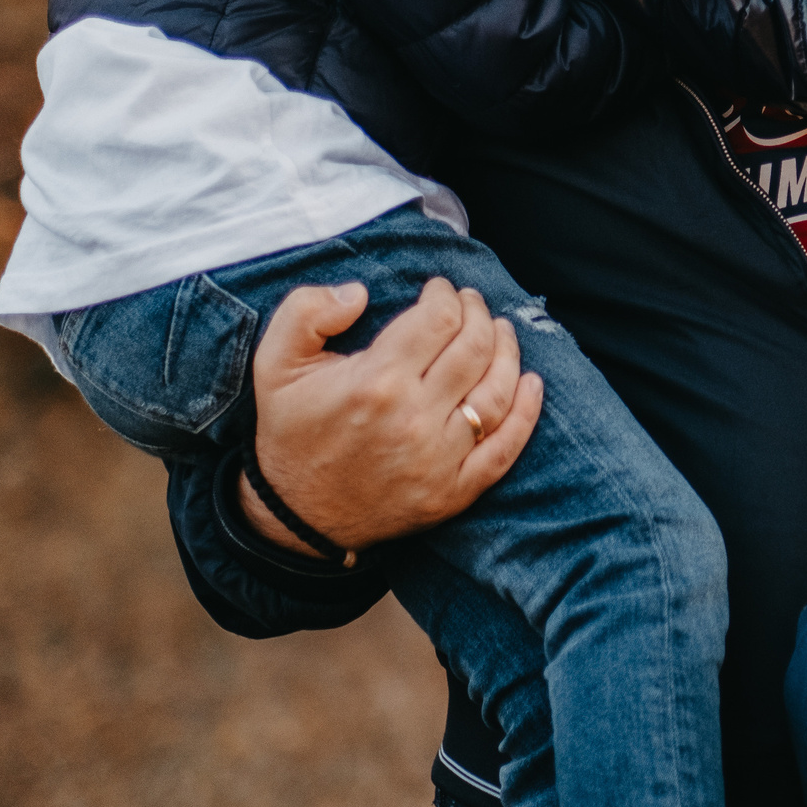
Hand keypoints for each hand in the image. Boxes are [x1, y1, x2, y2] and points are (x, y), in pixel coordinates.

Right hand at [238, 277, 541, 557]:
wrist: (294, 516)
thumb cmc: (290, 432)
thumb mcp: (275, 364)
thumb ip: (306, 312)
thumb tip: (359, 292)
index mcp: (375, 382)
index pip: (438, 319)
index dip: (446, 295)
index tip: (439, 290)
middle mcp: (413, 419)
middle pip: (475, 348)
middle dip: (479, 314)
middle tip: (472, 303)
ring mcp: (438, 460)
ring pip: (497, 392)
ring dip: (508, 352)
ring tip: (502, 331)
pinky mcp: (453, 492)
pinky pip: (505, 449)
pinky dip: (526, 413)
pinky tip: (532, 384)